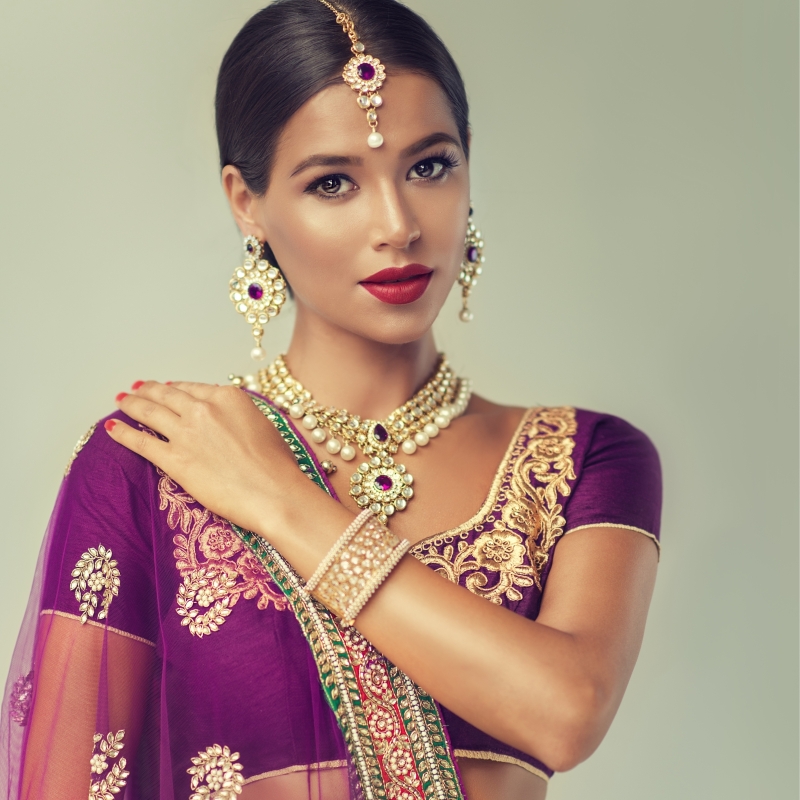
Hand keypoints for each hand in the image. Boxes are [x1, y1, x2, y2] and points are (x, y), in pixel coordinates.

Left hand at [106, 381, 306, 535]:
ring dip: (132, 404)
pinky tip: (112, 427)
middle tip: (138, 389)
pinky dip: (123, 432)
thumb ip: (239, 417)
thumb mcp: (264, 426)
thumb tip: (230, 420)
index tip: (168, 389)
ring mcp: (186, 433)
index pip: (194, 389)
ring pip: (149, 412)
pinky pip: (140, 442)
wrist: (274, 493)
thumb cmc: (277, 466)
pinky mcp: (174, 459)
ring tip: (122, 399)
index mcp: (228, 398)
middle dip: (149, 390)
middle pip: (167, 395)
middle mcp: (204, 409)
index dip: (176, 388)